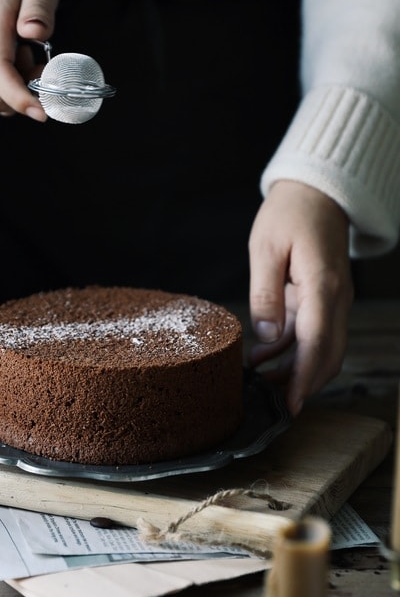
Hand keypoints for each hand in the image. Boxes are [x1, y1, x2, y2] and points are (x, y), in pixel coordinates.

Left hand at [248, 180, 353, 415]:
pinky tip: (263, 355)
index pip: (318, 342)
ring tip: (260, 381)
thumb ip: (265, 293)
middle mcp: (336, 297)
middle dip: (303, 383)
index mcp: (323, 285)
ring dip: (295, 368)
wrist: (317, 191)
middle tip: (273, 404)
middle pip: (327, 353)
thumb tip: (266, 336)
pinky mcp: (325, 297)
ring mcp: (334, 299)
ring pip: (323, 347)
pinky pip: (313, 332)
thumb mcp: (266, 248)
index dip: (305, 378)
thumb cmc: (290, 213)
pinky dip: (292, 348)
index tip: (292, 405)